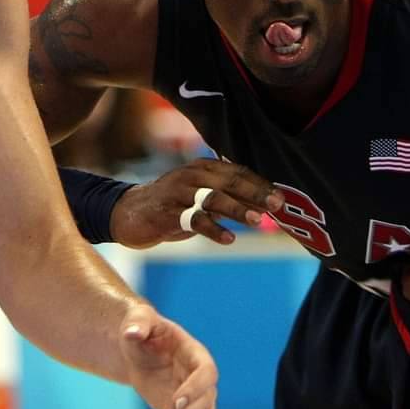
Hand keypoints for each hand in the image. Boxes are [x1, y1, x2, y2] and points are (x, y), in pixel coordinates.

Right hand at [110, 158, 282, 248]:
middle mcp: (192, 176)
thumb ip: (226, 199)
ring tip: (257, 221)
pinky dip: (213, 230)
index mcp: (203, 168)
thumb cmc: (171, 206)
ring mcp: (179, 193)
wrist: (128, 213)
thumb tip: (263, 207)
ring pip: (213, 198)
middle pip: (229, 182)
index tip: (281, 198)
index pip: (237, 172)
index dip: (260, 184)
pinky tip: (229, 239)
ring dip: (237, 209)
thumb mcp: (199, 198)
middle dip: (255, 193)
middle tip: (276, 205)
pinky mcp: (167, 213)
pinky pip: (193, 220)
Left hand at [119, 303, 217, 408]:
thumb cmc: (143, 330)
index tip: (173, 403)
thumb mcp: (139, 320)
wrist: (139, 351)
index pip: (207, 374)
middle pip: (206, 405)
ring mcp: (197, 401)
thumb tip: (132, 333)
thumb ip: (138, 323)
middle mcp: (203, 381)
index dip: (194, 390)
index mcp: (196, 355)